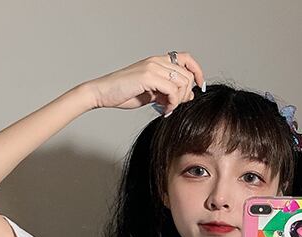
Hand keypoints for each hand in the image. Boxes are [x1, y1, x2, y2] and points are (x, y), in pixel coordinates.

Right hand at [86, 52, 203, 114]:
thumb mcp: (152, 94)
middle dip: (186, 94)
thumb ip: (169, 92)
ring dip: (179, 100)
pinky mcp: (148, 76)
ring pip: (183, 83)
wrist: (103, 93)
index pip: (187, 59)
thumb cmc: (123, 94)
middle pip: (188, 75)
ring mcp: (153, 67)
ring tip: (167, 109)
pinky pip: (172, 91)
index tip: (199, 87)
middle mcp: (157, 61)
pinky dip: (172, 104)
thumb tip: (189, 95)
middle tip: (174, 106)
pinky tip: (164, 111)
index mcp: (158, 62)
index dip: (197, 71)